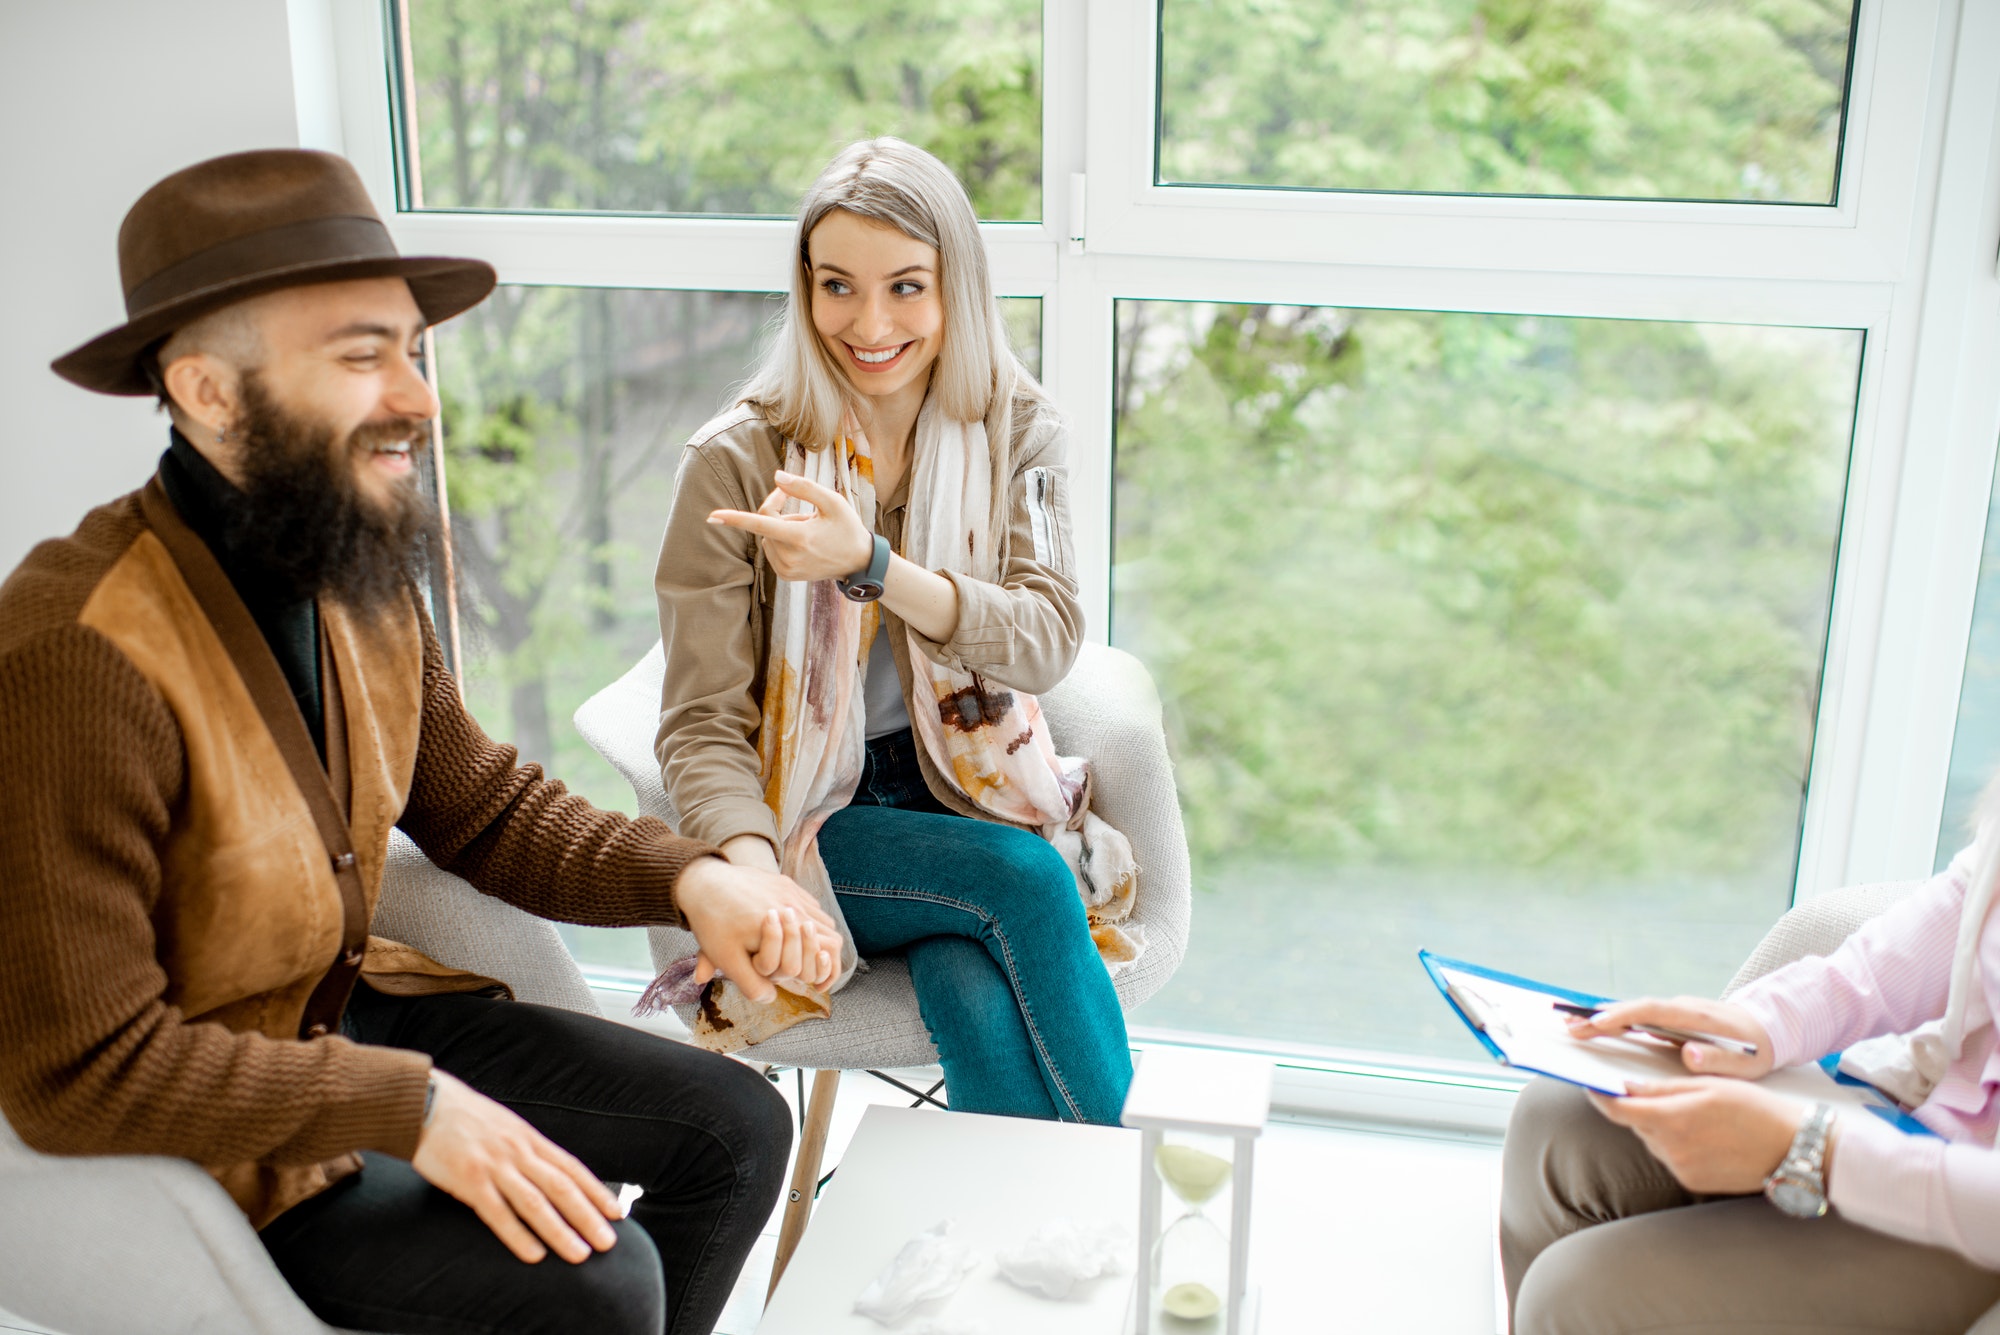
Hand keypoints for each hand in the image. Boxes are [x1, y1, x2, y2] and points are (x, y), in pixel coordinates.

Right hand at [411, 1070, 621, 1263]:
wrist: (426, 1103)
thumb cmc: (466, 1119)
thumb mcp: (506, 1127)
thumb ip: (527, 1150)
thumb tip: (552, 1174)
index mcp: (530, 1139)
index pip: (572, 1168)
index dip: (597, 1192)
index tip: (618, 1213)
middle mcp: (518, 1151)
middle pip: (562, 1187)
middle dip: (588, 1217)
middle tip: (609, 1243)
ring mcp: (495, 1165)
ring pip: (536, 1203)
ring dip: (560, 1231)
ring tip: (580, 1255)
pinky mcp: (469, 1179)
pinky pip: (498, 1213)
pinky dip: (518, 1235)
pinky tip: (534, 1255)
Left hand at [674, 855, 840, 1000]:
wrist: (701, 881)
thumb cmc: (713, 922)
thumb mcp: (727, 959)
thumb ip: (750, 984)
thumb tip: (770, 999)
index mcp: (784, 928)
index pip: (826, 950)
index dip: (825, 972)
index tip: (817, 985)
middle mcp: (793, 907)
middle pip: (830, 934)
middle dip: (825, 956)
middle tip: (814, 972)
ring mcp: (791, 892)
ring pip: (822, 918)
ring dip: (817, 938)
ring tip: (805, 954)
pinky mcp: (785, 882)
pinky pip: (809, 902)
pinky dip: (809, 919)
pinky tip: (795, 931)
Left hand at [708, 470, 871, 583]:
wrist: (859, 562)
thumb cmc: (847, 528)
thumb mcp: (833, 501)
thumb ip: (804, 487)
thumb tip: (776, 477)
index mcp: (800, 537)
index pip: (761, 524)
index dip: (735, 519)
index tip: (712, 517)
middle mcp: (790, 557)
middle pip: (765, 524)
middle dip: (776, 510)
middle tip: (800, 505)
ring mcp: (787, 569)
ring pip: (767, 537)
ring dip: (781, 528)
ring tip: (808, 531)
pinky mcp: (786, 576)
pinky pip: (771, 550)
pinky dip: (781, 541)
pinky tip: (803, 544)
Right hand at [1564, 995, 1774, 1078]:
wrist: (1770, 1027)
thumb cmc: (1756, 1051)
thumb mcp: (1745, 1064)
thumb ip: (1718, 1061)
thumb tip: (1688, 1055)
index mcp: (1694, 1017)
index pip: (1651, 1011)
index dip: (1621, 1017)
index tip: (1596, 1026)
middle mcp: (1680, 1007)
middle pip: (1633, 1007)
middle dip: (1599, 1017)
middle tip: (1568, 1027)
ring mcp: (1674, 1010)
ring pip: (1633, 1010)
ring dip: (1602, 1017)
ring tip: (1571, 1026)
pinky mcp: (1671, 1017)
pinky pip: (1638, 1016)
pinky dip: (1615, 1020)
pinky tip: (1596, 1028)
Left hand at [1587, 1077, 1817, 1194]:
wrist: (1794, 1150)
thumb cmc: (1755, 1109)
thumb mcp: (1709, 1085)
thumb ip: (1663, 1088)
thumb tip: (1625, 1087)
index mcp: (1673, 1118)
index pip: (1619, 1110)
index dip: (1600, 1097)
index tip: (1591, 1085)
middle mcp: (1672, 1148)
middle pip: (1636, 1124)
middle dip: (1639, 1108)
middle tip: (1660, 1094)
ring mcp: (1681, 1169)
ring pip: (1653, 1141)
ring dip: (1659, 1126)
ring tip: (1695, 1116)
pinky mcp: (1692, 1182)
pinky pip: (1670, 1157)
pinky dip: (1675, 1144)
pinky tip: (1703, 1136)